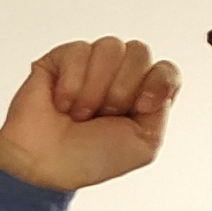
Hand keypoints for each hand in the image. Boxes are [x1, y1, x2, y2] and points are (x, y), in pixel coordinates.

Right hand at [0, 38, 179, 193]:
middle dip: (121, 89)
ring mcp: (90, 65)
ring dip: (94, 87)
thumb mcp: (145, 145)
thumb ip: (162, 108)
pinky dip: (71, 83)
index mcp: (142, 95)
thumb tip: (156, 78)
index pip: (166, 69)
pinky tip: (62, 102)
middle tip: (103, 114)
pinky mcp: (62, 58)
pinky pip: (79, 50)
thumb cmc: (88, 159)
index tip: (140, 107)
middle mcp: (119, 76)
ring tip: (80, 111)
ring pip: (111, 47)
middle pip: (140, 52)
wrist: (45, 163)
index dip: (157, 83)